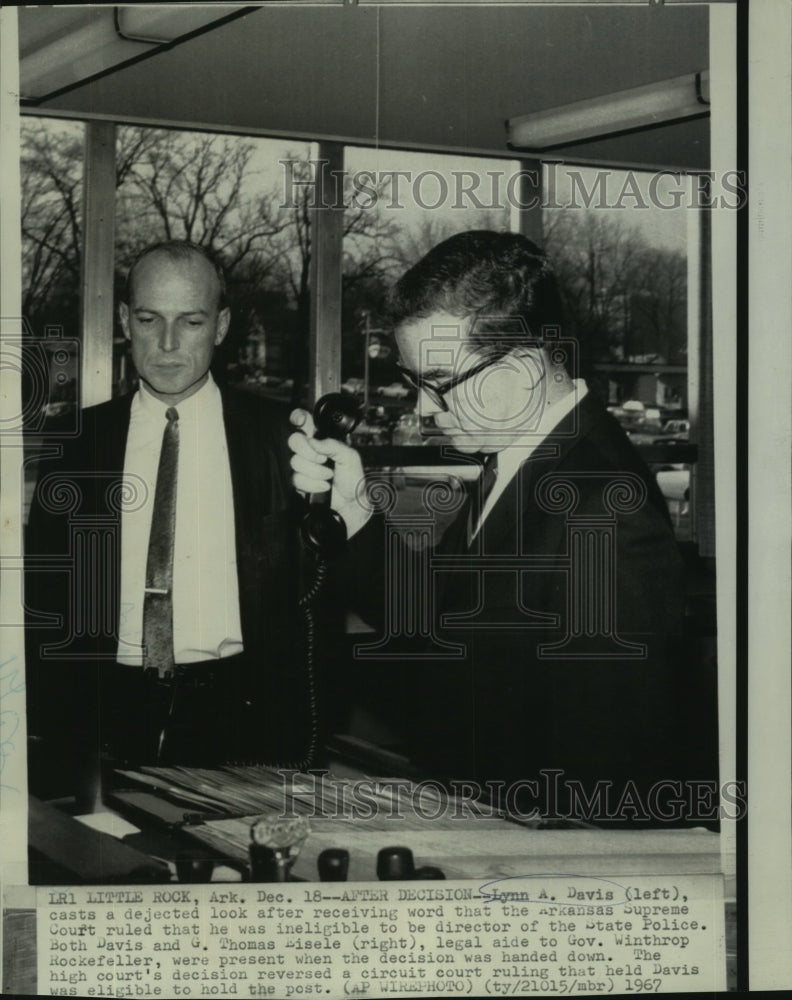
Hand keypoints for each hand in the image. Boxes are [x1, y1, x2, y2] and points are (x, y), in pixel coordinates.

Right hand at [288, 409, 370, 538]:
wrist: (351, 504)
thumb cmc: (353, 480)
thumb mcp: (350, 457)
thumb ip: (333, 445)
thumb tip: (313, 441)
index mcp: (322, 441)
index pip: (305, 423)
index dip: (299, 418)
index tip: (301, 421)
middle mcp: (310, 451)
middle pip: (294, 440)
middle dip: (308, 451)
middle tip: (323, 460)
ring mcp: (303, 466)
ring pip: (295, 461)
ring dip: (315, 471)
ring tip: (329, 476)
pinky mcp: (299, 482)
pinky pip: (297, 478)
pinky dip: (313, 483)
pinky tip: (323, 486)